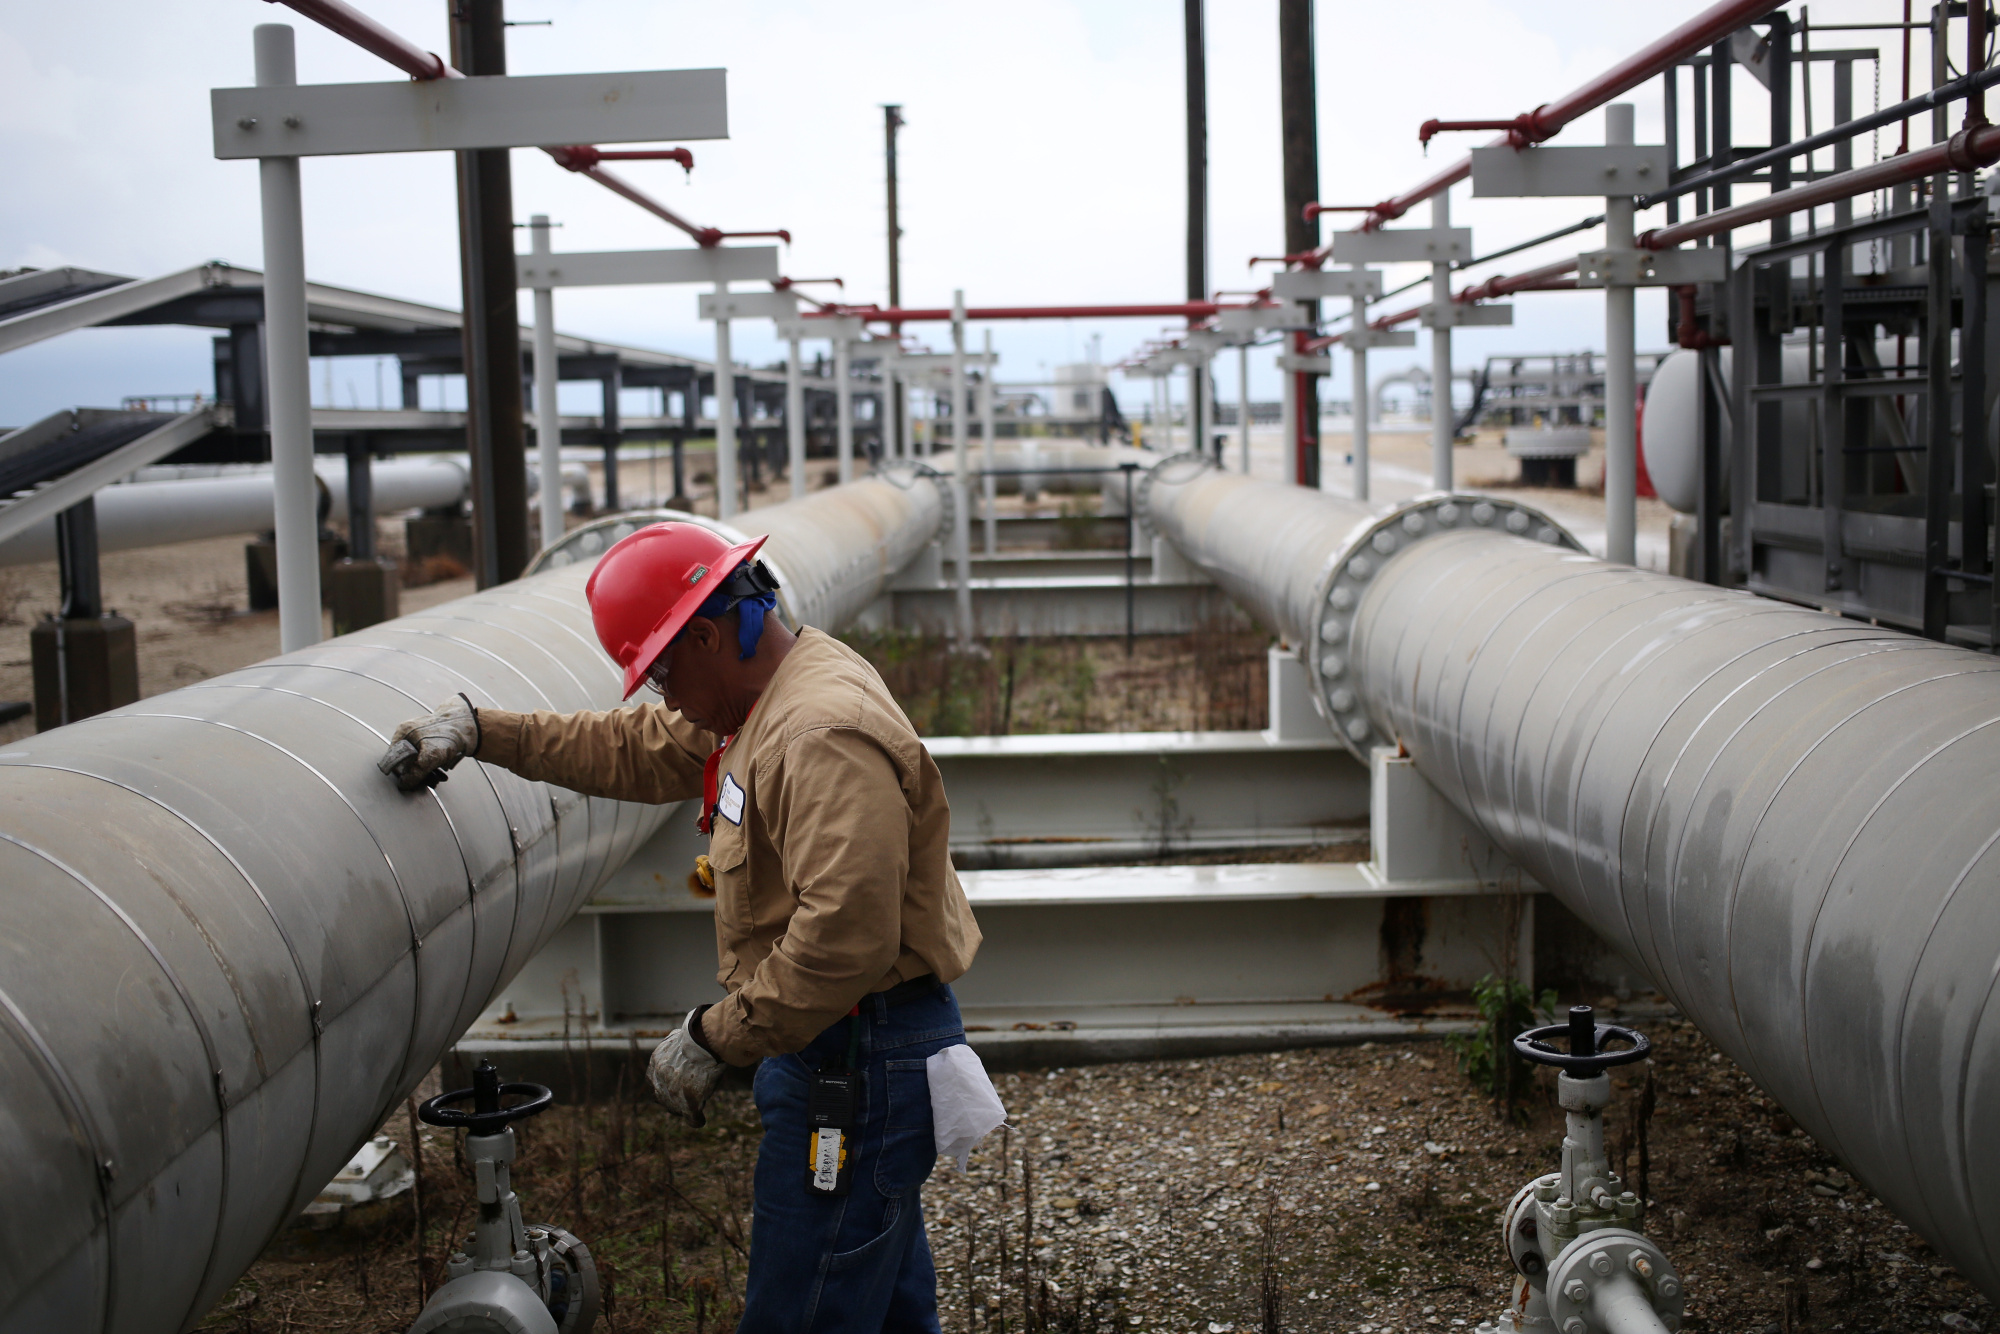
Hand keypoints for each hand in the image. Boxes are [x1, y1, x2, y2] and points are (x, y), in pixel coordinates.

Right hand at [378, 694, 479, 790]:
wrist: (473, 724)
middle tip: (431, 784)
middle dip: (419, 775)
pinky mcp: (431, 740)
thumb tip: (403, 785)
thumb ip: (416, 771)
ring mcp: (420, 736)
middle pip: (407, 760)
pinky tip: (442, 776)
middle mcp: (409, 733)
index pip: (394, 758)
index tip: (412, 784)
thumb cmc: (451, 735)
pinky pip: (427, 757)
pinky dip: (433, 767)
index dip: (402, 773)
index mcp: (404, 733)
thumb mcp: (432, 756)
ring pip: (418, 760)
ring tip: (439, 781)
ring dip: (428, 773)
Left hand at [648, 1007, 724, 1126]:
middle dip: (673, 1098)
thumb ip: (675, 1046)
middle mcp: (659, 1081)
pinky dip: (696, 1120)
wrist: (703, 1040)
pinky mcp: (689, 1104)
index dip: (666, 1082)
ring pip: (676, 1108)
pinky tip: (700, 1119)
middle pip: (663, 1097)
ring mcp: (673, 1095)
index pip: (655, 1080)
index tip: (677, 1081)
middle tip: (687, 1095)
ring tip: (695, 1105)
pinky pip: (692, 1119)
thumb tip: (682, 1038)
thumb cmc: (696, 1034)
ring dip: (684, 1107)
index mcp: (655, 1064)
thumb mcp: (678, 1038)